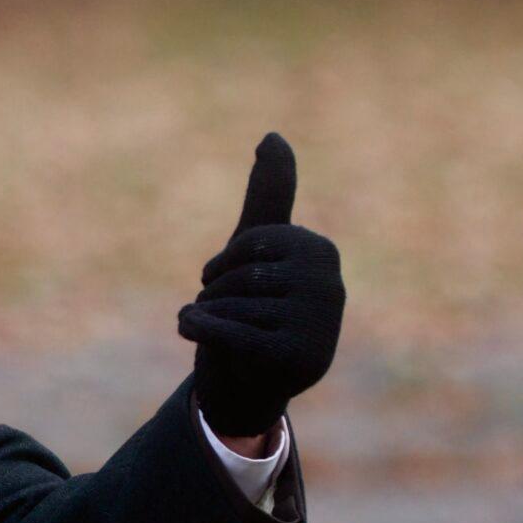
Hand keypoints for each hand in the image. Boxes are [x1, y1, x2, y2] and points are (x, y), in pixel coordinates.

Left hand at [177, 133, 344, 437]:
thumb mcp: (257, 252)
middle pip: (239, 275)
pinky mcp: (294, 359)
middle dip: (216, 297)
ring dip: (209, 320)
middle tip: (232, 320)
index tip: (230, 283)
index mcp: (321, 253)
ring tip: (229, 338)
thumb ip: (268, 197)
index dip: (224, 263)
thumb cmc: (251, 312)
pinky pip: (226, 332)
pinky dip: (197, 330)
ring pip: (229, 306)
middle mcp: (329, 286)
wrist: (249, 386)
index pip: (251, 241)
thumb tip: (272, 136)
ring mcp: (316, 325)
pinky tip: (192, 332)